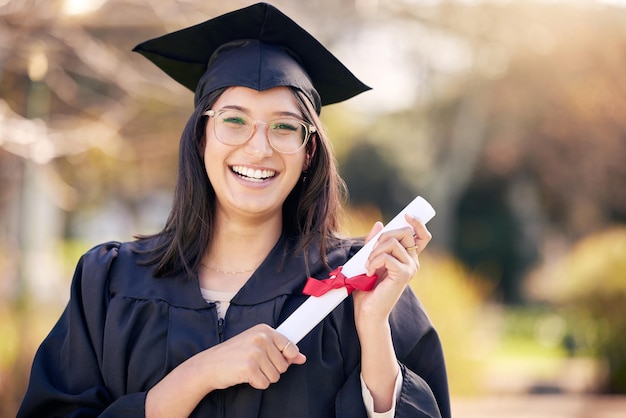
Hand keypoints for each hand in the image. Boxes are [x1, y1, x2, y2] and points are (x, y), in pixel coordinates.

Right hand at [146, 325, 305, 416]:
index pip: (290, 345)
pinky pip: (265, 383)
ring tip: (249, 369)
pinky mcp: (249, 368)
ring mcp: (255, 353)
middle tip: (255, 364)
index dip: (290, 356)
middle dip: (271, 369)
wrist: (208, 365)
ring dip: (264, 377)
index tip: (295, 358)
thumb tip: (301, 357)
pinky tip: (244, 375)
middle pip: (284, 365)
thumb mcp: (257, 346)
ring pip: (276, 376)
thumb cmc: (233, 355)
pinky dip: (256, 383)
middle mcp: (261, 338)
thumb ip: (280, 350)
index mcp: (264, 330)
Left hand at [353, 214, 431, 325]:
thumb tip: (379, 223)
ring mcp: (410, 268)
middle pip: (405, 232)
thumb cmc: (368, 288)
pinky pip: (386, 257)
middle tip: (372, 251)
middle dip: (384, 236)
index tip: (407, 215)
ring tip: (368, 265)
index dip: (417, 222)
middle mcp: (413, 262)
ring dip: (374, 252)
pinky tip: (369, 272)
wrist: (368, 312)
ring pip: (392, 243)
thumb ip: (374, 242)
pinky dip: (373, 261)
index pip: (422, 236)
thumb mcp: (370, 259)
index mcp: (408, 258)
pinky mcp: (403, 275)